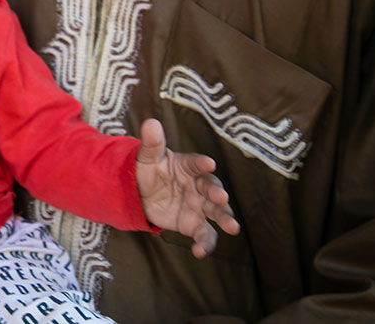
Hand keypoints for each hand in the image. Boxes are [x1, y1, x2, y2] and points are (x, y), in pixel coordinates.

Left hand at [135, 119, 239, 257]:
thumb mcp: (147, 157)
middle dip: (217, 193)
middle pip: (212, 188)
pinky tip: (199, 252)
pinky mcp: (194, 224)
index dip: (201, 163)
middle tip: (221, 197)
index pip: (197, 163)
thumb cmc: (149, 170)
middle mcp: (198, 185)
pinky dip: (205, 244)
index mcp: (188, 166)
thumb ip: (152, 143)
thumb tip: (151, 122)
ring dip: (225, 218)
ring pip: (216, 212)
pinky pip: (204, 235)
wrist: (142, 194)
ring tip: (232, 227)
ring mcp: (199, 206)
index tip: (208, 163)